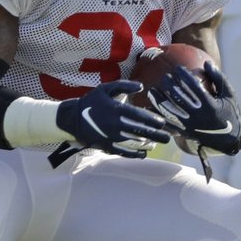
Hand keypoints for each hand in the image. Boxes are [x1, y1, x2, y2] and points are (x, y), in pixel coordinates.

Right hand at [56, 80, 170, 156]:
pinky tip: (143, 153)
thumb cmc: (91, 101)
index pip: (140, 116)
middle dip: (156, 135)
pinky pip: (124, 152)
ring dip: (148, 144)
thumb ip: (124, 86)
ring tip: (156, 144)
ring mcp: (112, 137)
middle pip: (141, 131)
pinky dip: (135, 154)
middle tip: (167, 138)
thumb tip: (141, 86)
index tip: (162, 123)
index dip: (153, 120)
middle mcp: (116, 124)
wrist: (72, 118)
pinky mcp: (107, 146)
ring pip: (135, 143)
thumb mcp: (105, 88)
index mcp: (117, 110)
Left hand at [148, 63, 240, 156]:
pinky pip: (167, 124)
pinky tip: (149, 109)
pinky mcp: (184, 133)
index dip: (184, 76)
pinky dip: (157, 117)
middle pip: (178, 97)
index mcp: (210, 105)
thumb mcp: (229, 95)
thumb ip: (218, 78)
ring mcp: (190, 125)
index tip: (178, 68)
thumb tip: (207, 63)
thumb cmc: (229, 113)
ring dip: (159, 100)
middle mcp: (198, 115)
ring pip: (169, 111)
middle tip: (165, 77)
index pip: (193, 86)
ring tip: (152, 91)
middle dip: (169, 85)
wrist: (228, 140)